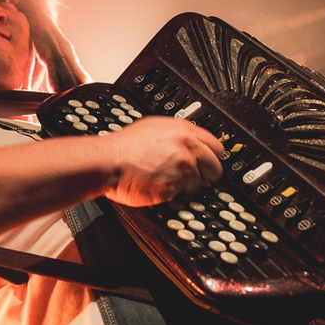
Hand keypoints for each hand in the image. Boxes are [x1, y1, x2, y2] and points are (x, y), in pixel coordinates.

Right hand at [103, 116, 223, 206]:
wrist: (108, 162)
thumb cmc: (123, 148)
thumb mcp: (153, 129)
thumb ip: (175, 136)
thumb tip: (188, 143)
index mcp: (183, 129)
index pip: (216, 145)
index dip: (212, 157)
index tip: (209, 163)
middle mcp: (187, 145)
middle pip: (216, 166)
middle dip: (208, 174)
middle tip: (197, 178)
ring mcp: (184, 165)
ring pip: (201, 182)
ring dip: (188, 185)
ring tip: (168, 181)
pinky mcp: (177, 184)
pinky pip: (185, 194)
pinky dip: (176, 194)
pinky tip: (161, 186)